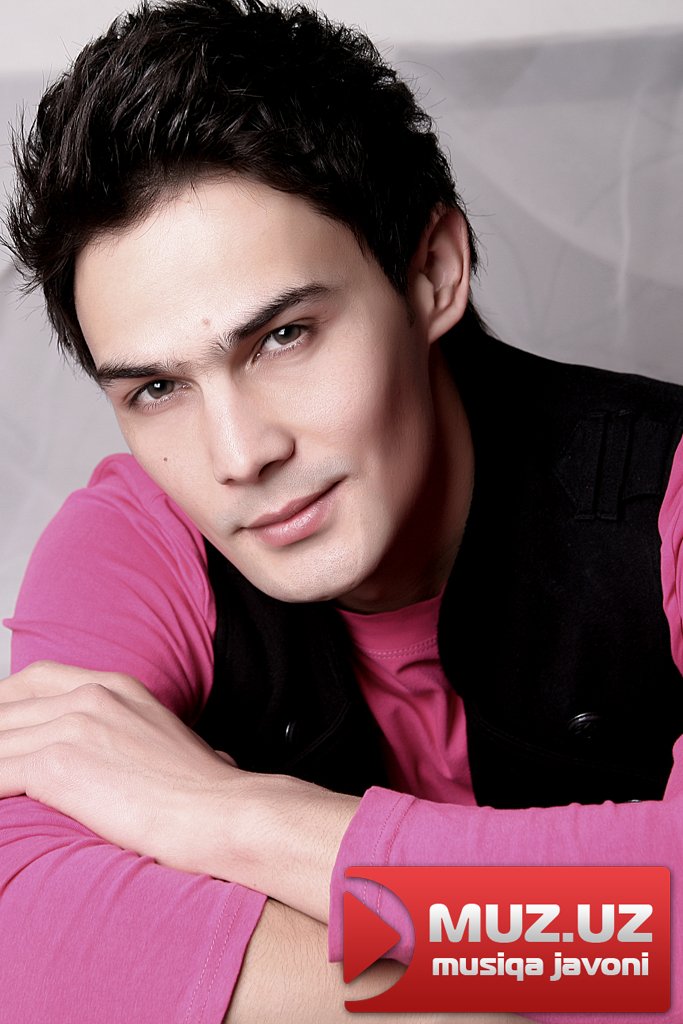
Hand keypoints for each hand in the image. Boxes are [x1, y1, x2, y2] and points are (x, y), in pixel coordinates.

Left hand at [0, 661, 357, 917]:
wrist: (218, 811)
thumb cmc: (201, 792)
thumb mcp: (167, 740)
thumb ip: (137, 734)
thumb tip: (149, 760)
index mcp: (115, 686)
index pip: (35, 678)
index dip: (5, 700)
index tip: (0, 722)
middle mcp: (90, 696)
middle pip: (7, 706)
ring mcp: (73, 726)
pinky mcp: (58, 764)